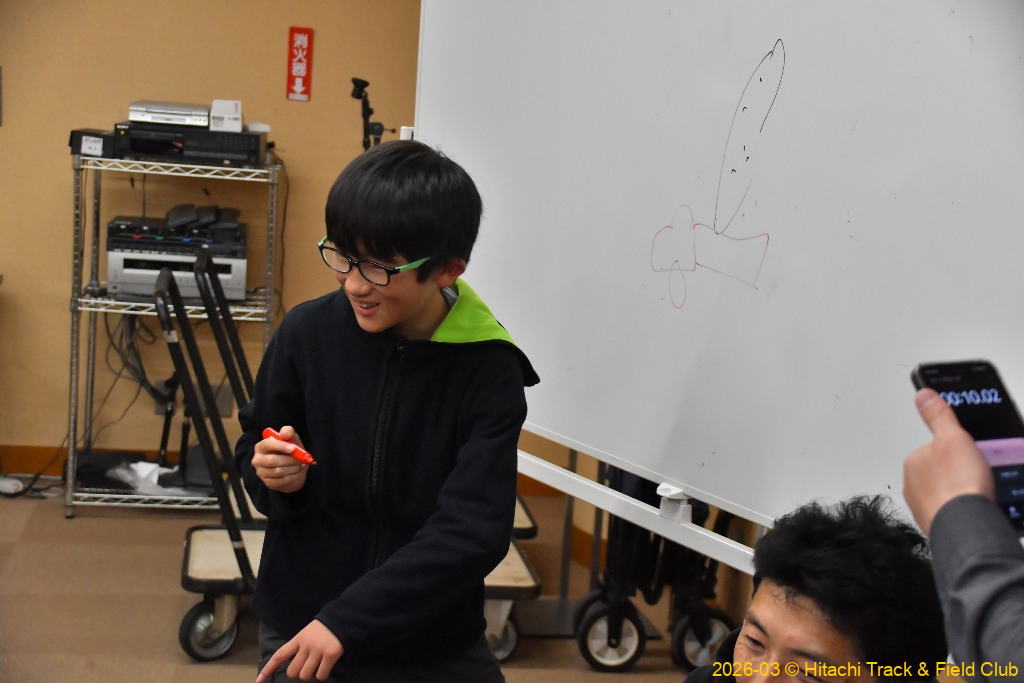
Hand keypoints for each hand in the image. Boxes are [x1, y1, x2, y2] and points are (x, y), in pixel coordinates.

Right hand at [253, 425, 309, 492]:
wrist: (294, 468)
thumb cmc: (290, 450)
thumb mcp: (292, 439)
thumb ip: (288, 432)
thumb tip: (284, 434)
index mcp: (261, 447)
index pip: (267, 445)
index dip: (280, 446)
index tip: (293, 448)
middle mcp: (257, 460)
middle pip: (272, 461)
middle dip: (289, 460)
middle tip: (300, 459)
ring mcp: (261, 473)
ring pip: (278, 471)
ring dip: (293, 468)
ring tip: (299, 465)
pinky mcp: (268, 483)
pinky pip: (282, 481)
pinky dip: (293, 477)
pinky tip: (297, 473)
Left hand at [256, 619, 342, 681]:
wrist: (342, 619)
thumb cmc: (322, 630)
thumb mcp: (306, 634)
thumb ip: (299, 648)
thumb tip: (293, 667)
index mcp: (298, 639)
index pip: (279, 655)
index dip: (268, 668)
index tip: (259, 680)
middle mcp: (306, 645)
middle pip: (292, 672)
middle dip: (298, 674)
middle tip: (307, 667)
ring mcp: (318, 650)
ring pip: (305, 675)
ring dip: (311, 674)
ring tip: (318, 665)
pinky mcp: (330, 655)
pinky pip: (321, 675)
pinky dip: (323, 675)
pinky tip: (326, 667)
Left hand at [903, 388, 995, 534]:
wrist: (965, 526)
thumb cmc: (958, 486)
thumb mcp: (954, 438)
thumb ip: (939, 416)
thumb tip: (924, 395)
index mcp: (914, 461)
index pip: (935, 449)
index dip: (956, 450)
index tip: (969, 456)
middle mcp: (912, 484)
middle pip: (940, 471)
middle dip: (957, 472)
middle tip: (975, 476)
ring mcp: (923, 506)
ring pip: (945, 492)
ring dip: (959, 492)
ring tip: (976, 493)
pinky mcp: (935, 523)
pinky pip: (950, 511)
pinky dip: (960, 509)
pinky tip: (972, 509)